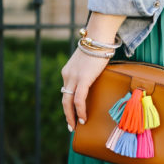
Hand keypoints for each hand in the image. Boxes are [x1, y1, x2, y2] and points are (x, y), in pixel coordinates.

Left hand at [60, 12, 125, 130]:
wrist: (99, 37)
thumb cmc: (98, 48)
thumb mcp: (88, 63)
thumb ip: (88, 72)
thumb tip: (96, 79)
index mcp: (67, 72)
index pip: (66, 92)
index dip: (68, 105)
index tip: (72, 114)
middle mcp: (67, 75)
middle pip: (64, 99)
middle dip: (67, 114)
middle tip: (71, 126)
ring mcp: (74, 77)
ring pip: (68, 102)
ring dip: (72, 116)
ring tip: (76, 125)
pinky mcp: (82, 79)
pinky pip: (79, 99)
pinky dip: (80, 110)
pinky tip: (83, 118)